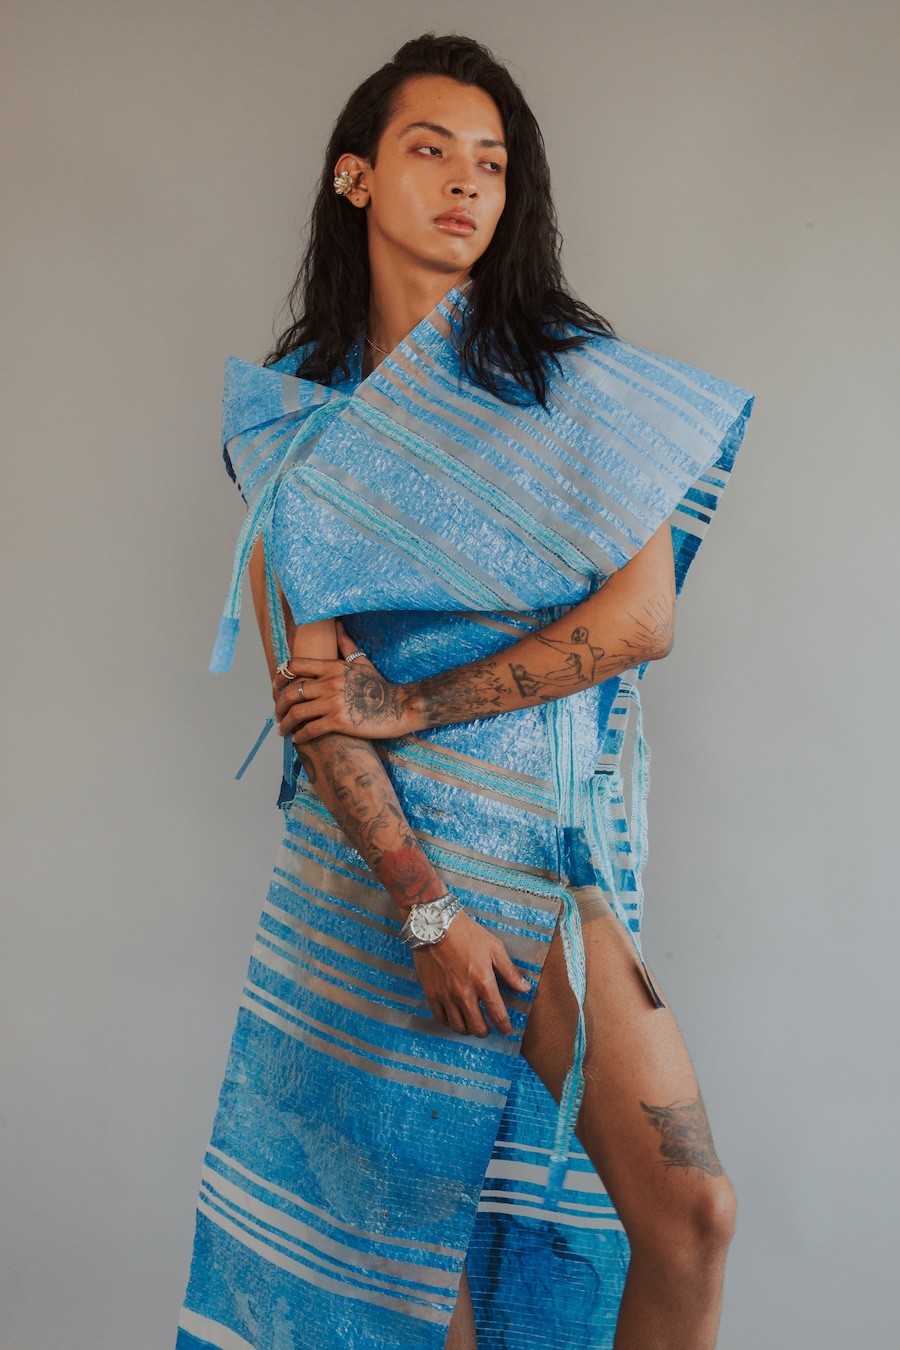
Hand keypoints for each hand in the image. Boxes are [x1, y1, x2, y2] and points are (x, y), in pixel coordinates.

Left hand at [274, 620, 412, 742]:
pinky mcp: (339, 722)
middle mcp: (329, 683)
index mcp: (332, 667)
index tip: (275, 688)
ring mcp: (333, 703)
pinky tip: (298, 738)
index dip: (279, 677)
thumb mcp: (362, 662)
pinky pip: (310, 729)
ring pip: (297, 713)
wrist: (399, 706)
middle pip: (290, 692)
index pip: (295, 666)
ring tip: (284, 729)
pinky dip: (300, 735)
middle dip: (279, 705)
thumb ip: (346, 644)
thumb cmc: (379, 686)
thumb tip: (337, 625)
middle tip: (278, 714)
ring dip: (286, 723)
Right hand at [412, 911, 532, 1037]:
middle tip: (488, 1028)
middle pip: (477, 1027)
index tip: (506, 1030)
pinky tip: (453, 1016)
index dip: (504, 1027)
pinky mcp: (431, 993)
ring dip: (467, 1029)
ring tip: (471, 1024)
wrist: (434, 925)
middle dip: (486, 1031)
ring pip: (458, 1026)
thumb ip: (509, 971)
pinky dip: (448, 1022)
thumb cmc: (466, 934)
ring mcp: (446, 995)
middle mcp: (465, 993)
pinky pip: (440, 1018)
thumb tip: (525, 988)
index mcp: (483, 982)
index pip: (497, 1014)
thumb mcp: (494, 948)